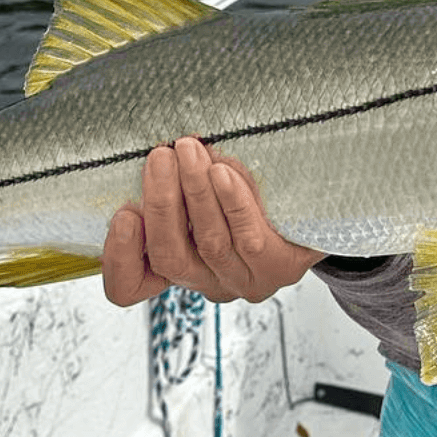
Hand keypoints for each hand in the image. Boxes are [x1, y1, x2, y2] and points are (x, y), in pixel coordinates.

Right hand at [101, 137, 323, 305]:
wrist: (317, 211)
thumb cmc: (250, 196)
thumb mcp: (202, 193)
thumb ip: (175, 186)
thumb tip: (153, 149)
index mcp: (178, 266)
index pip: (130, 287)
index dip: (119, 258)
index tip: (123, 214)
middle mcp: (207, 281)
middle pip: (170, 256)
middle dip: (161, 203)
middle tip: (159, 157)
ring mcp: (244, 279)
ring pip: (209, 242)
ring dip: (195, 193)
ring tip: (189, 150)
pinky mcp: (278, 268)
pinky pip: (249, 237)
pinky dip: (232, 202)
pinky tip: (223, 172)